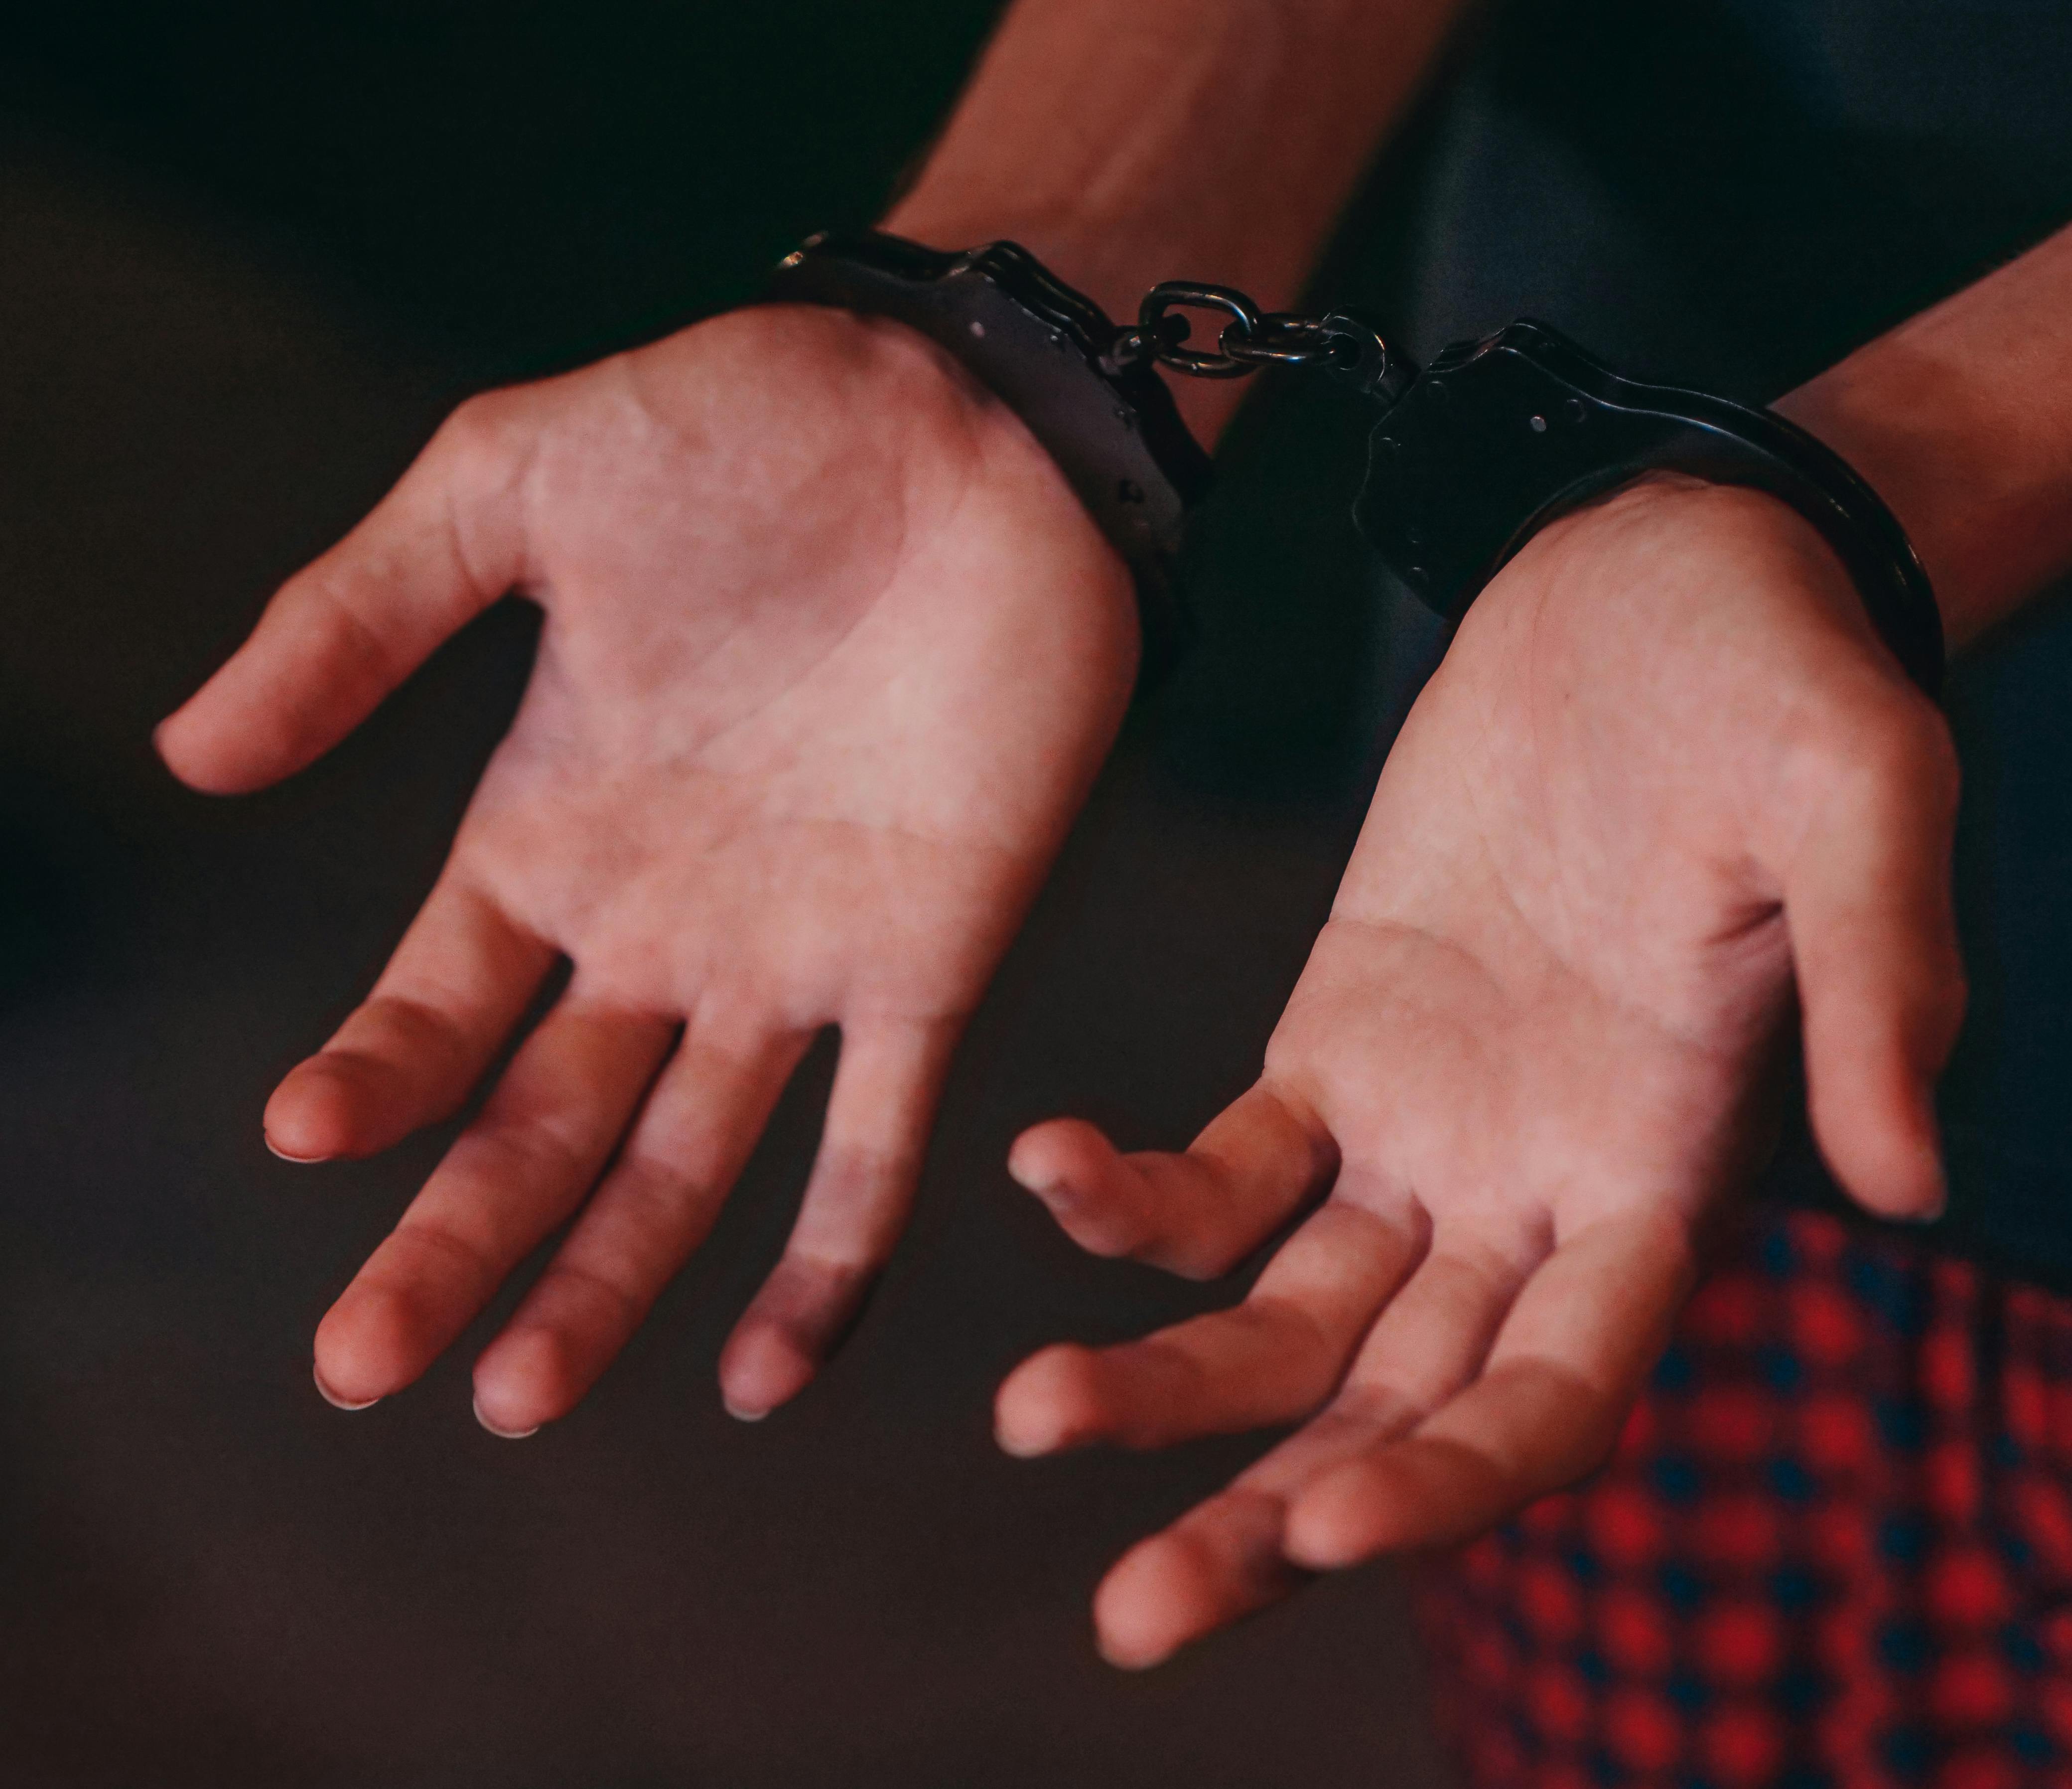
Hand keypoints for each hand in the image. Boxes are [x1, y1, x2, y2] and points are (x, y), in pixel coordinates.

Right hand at [157, 305, 1136, 1431]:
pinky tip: (764, 1377)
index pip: (432, 1004)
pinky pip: (878, 1143)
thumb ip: (357, 616)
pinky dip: (828, 1262)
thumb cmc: (740, 423)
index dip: (371, 1083)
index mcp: (554, 827)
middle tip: (365, 1366)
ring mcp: (797, 958)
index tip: (306, 1138)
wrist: (968, 416)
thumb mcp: (509, 486)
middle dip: (455, 1241)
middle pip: (537, 1123)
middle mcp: (663, 924)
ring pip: (685, 1165)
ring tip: (519, 1397)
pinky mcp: (935, 960)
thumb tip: (188, 754)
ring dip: (606, 1284)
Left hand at [996, 475, 1962, 1664]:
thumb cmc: (1786, 681)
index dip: (1456, 1480)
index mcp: (1667, 1178)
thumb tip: (1914, 1185)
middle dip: (1274, 1518)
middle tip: (1136, 1619)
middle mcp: (1540, 1194)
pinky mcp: (1339, 1038)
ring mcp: (1429, 1129)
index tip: (1327, 1526)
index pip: (1560, 1393)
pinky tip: (1042, 1169)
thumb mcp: (1858, 801)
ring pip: (1290, 1319)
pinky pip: (1226, 1164)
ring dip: (1169, 1387)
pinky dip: (1137, 1194)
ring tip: (1031, 1420)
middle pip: (1399, 1411)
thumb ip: (1879, 985)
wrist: (1667, 570)